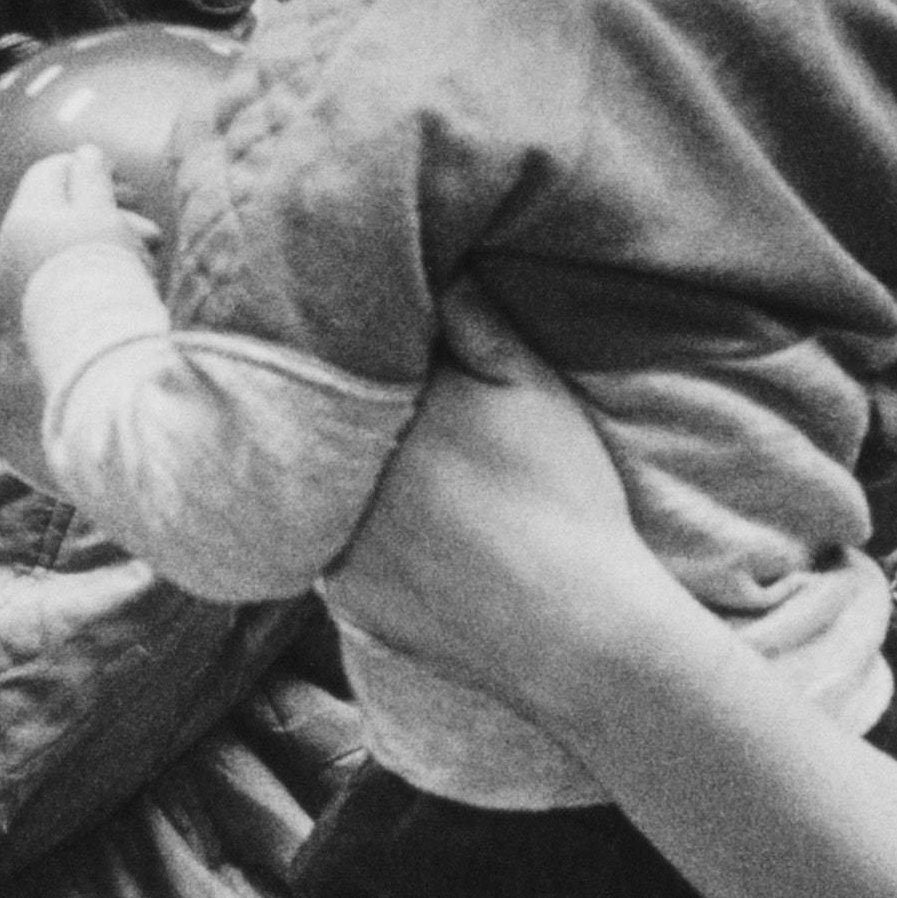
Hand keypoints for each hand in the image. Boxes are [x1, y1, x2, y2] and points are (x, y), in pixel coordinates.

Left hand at [0, 145, 150, 292]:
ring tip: (150, 257)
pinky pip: (67, 273)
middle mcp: (14, 245)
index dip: (89, 168)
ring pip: (69, 244)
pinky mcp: (36, 305)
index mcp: (25, 215)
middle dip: (111, 214)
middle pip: (62, 211)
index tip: (127, 184)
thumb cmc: (99, 266)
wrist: (91, 339)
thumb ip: (93, 179)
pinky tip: (131, 278)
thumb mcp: (101, 213)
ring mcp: (22, 278)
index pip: (50, 172)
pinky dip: (98, 268)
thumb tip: (85, 151)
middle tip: (149, 229)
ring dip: (112, 244)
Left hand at [330, 284, 679, 703]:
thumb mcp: (534, 390)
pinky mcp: (345, 601)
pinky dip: (355, 542)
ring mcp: (334, 546)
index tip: (384, 350)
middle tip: (398, 417)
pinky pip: (329, 555)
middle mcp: (342, 479)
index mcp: (381, 411)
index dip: (367, 354)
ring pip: (319, 494)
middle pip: (326, 430)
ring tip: (401, 477)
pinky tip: (403, 536)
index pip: (350, 367)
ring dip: (342, 481)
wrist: (577, 628)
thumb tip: (437, 269)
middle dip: (348, 417)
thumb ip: (477, 323)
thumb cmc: (564, 497)